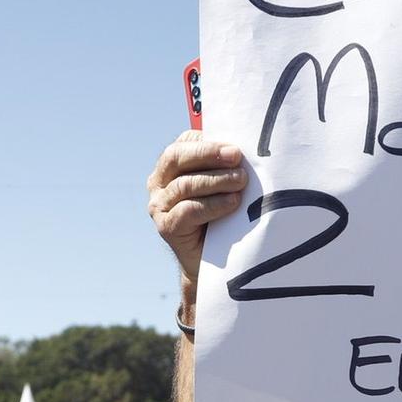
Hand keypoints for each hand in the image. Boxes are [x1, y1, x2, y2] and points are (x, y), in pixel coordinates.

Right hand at [147, 133, 249, 291]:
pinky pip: (188, 210)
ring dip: (217, 181)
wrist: (211, 260)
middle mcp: (159, 182)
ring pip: (185, 184)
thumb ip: (224, 165)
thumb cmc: (220, 215)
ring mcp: (159, 205)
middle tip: (237, 157)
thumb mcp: (222, 184)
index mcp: (171, 165)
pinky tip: (232, 203)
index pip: (184, 143)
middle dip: (209, 154)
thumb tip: (243, 148)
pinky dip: (213, 205)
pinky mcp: (166, 226)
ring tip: (241, 181)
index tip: (235, 147)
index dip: (209, 142)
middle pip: (177, 157)